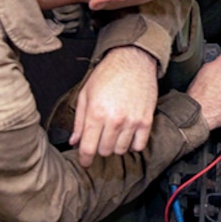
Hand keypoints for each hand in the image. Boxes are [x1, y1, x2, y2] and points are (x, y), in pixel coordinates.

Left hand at [71, 46, 158, 166]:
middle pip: (104, 151)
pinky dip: (132, 144)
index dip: (84, 159)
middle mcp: (114, 119)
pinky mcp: (146, 120)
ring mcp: (132, 121)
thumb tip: (74, 141)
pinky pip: (139, 145)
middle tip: (100, 138)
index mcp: (96, 113)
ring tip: (114, 133)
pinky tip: (128, 134)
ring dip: (116, 145)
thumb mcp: (86, 94)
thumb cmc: (108, 74)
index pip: (88, 148)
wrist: (132, 59)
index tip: (85, 162)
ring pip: (121, 150)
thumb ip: (79, 121)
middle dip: (99, 147)